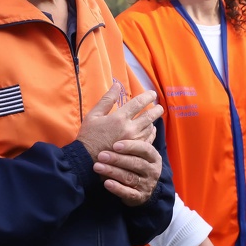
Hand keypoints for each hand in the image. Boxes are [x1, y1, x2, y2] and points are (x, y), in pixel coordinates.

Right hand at [79, 83, 163, 205]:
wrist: (86, 160)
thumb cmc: (88, 136)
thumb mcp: (93, 115)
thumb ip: (107, 99)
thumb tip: (117, 85)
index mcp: (119, 118)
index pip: (138, 103)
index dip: (147, 96)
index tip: (152, 94)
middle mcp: (129, 129)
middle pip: (149, 116)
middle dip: (156, 110)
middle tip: (159, 107)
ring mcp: (133, 141)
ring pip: (149, 128)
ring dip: (152, 121)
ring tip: (153, 118)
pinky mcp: (134, 152)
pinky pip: (148, 140)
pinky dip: (151, 134)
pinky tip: (150, 131)